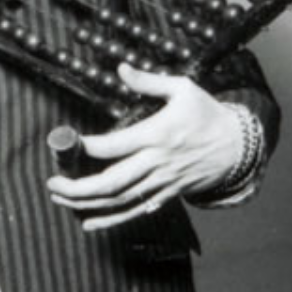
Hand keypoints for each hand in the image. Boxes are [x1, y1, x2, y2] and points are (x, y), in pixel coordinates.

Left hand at [46, 64, 246, 230]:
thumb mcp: (183, 89)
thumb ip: (149, 81)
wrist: (238, 146)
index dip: (87, 148)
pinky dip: (111, 221)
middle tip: (53, 184)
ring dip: (86, 204)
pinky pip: (135, 212)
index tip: (67, 145)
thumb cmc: (207, 114)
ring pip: (120, 200)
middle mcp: (158, 162)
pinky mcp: (167, 195)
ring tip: (60, 199)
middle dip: (78, 187)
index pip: (115, 145)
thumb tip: (121, 68)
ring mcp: (162, 182)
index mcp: (159, 134)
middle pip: (112, 182)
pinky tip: (88, 223)